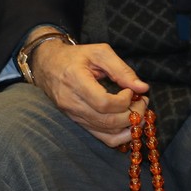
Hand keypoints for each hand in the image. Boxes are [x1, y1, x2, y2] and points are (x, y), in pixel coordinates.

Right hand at [26, 30, 150, 147]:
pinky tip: (130, 122)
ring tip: (139, 109)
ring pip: (106, 133)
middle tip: (142, 101)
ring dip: (129, 125)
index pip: (103, 103)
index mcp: (76, 82)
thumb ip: (122, 70)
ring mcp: (73, 116)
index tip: (132, 90)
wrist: (48, 65)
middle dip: (133, 114)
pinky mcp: (77, 122)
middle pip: (108, 121)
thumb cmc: (75, 56)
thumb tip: (142, 87)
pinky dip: (120, 134)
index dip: (124, 101)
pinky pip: (101, 137)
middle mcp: (72, 104)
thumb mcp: (100, 52)